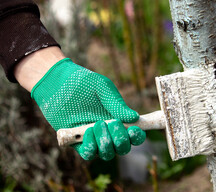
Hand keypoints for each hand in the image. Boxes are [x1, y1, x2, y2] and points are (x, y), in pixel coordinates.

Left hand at [15, 47, 145, 160]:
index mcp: (120, 120)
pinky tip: (87, 131)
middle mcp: (109, 132)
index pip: (134, 135)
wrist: (57, 83)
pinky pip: (89, 154)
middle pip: (122, 148)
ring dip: (105, 142)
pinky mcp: (77, 142)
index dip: (137, 136)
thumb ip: (117, 104)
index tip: (133, 129)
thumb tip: (135, 117)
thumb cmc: (83, 83)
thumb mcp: (103, 89)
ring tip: (97, 124)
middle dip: (120, 140)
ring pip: (107, 153)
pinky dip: (91, 147)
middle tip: (112, 123)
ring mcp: (94, 138)